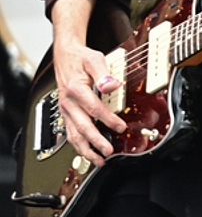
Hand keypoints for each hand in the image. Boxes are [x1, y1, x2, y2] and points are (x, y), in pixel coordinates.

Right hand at [52, 36, 126, 166]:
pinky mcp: (66, 114)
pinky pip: (70, 132)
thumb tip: (112, 85)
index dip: (107, 119)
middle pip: (81, 126)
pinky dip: (79, 145)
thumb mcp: (94, 59)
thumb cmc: (80, 58)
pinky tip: (87, 153)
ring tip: (98, 160)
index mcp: (75, 89)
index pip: (93, 108)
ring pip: (73, 134)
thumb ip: (103, 73)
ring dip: (85, 149)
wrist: (65, 56)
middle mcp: (68, 102)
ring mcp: (65, 110)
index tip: (120, 127)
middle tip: (108, 151)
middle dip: (95, 141)